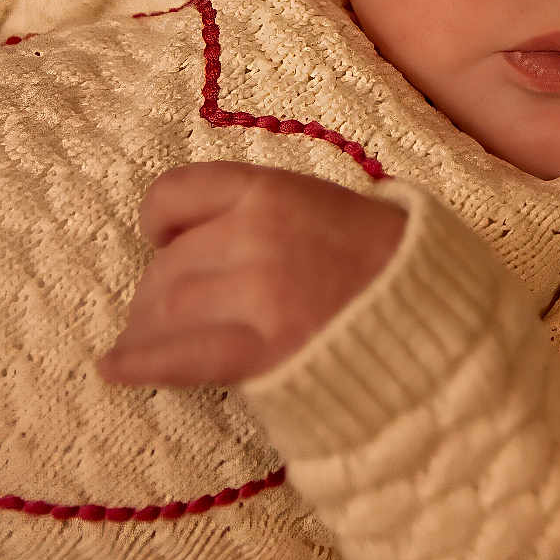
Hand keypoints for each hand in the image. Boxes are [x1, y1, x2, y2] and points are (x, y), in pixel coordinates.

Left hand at [96, 162, 407, 387]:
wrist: (444, 319)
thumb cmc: (398, 263)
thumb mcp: (336, 206)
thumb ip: (273, 213)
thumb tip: (217, 235)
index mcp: (274, 191)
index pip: (178, 194)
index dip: (160, 222)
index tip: (161, 240)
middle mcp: (254, 235)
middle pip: (169, 264)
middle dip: (157, 292)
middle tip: (160, 315)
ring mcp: (256, 294)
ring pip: (166, 308)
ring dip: (148, 329)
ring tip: (145, 344)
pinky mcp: (261, 351)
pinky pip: (180, 356)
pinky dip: (140, 362)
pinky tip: (115, 368)